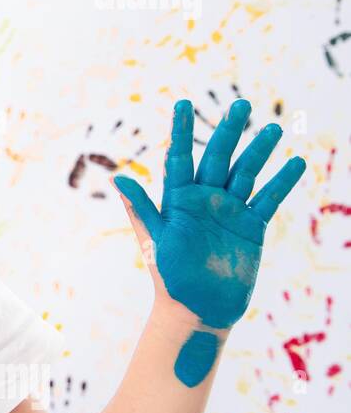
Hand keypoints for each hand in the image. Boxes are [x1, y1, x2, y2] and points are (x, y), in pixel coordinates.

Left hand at [111, 98, 304, 330]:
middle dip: (228, 131)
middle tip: (240, 104)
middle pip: (218, 157)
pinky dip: (282, 182)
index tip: (182, 103)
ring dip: (259, 151)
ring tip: (273, 128)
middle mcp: (204, 199)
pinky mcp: (251, 226)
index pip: (179, 156)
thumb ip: (142, 208)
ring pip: (246, 173)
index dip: (180, 130)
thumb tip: (118, 178)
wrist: (197, 309)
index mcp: (177, 199)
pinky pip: (268, 198)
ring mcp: (229, 211)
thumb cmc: (168, 276)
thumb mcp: (154, 240)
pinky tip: (295, 163)